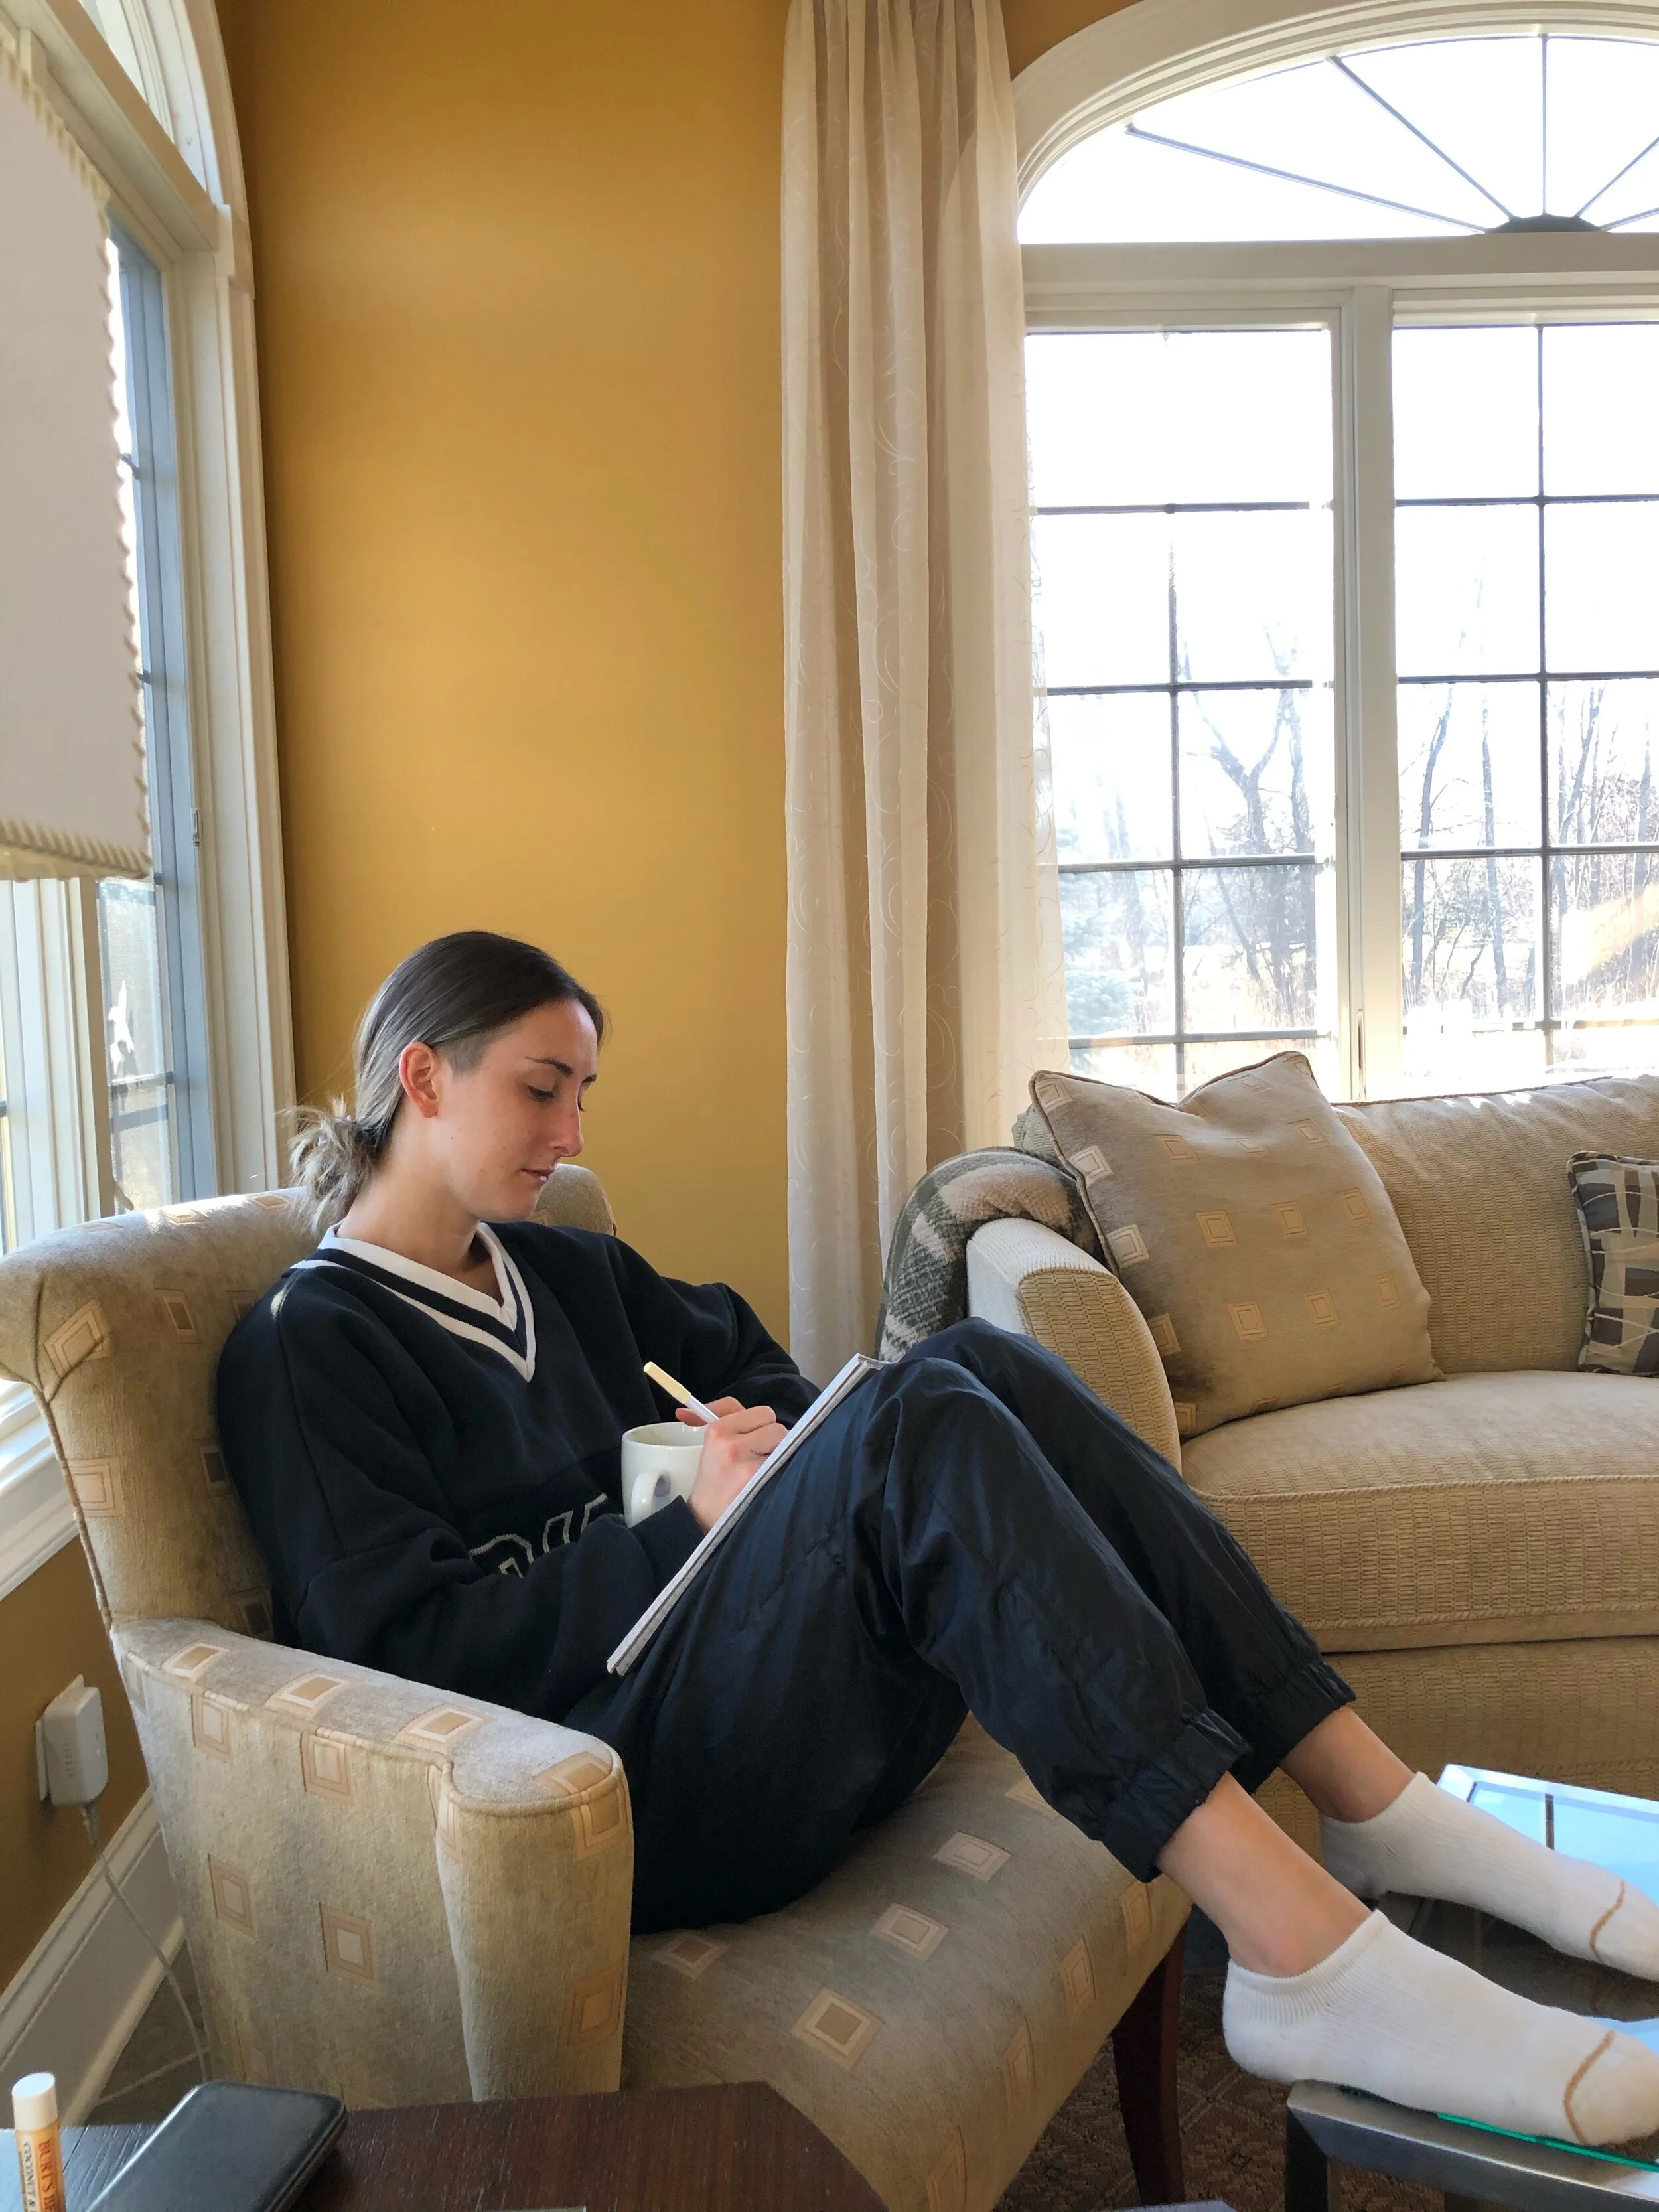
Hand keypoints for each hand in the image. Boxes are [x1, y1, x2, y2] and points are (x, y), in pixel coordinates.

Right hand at [677, 1398, 785, 1528]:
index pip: (762, 1412)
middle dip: (771, 1441)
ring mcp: (746, 1464)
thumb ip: (720, 1416)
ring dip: (777, 1455)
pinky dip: (780, 1471)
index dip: (762, 1426)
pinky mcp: (759, 1481)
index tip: (754, 1438)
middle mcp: (731, 1444)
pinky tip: (766, 1482)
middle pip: (776, 1426)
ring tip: (761, 1471)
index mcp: (717, 1431)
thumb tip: (687, 1408)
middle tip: (757, 1457)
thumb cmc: (713, 1481)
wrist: (705, 1520)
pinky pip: (785, 1464)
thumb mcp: (711, 1444)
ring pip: (784, 1444)